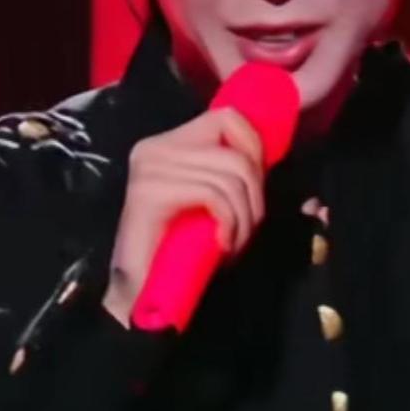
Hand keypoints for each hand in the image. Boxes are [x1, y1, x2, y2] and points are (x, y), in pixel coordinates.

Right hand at [102, 108, 263, 327]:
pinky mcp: (150, 191)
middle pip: (236, 152)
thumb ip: (227, 173)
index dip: (254, 148)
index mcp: (168, 143)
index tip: (256, 188)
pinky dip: (230, 224)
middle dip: (256, 196)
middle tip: (247, 229)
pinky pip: (214, 195)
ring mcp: (150, 167)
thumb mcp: (209, 201)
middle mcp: (155, 147)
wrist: (138, 293)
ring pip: (230, 176)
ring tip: (234, 243)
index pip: (227, 117)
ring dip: (244, 218)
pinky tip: (222, 245)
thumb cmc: (177, 251)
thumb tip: (271, 158)